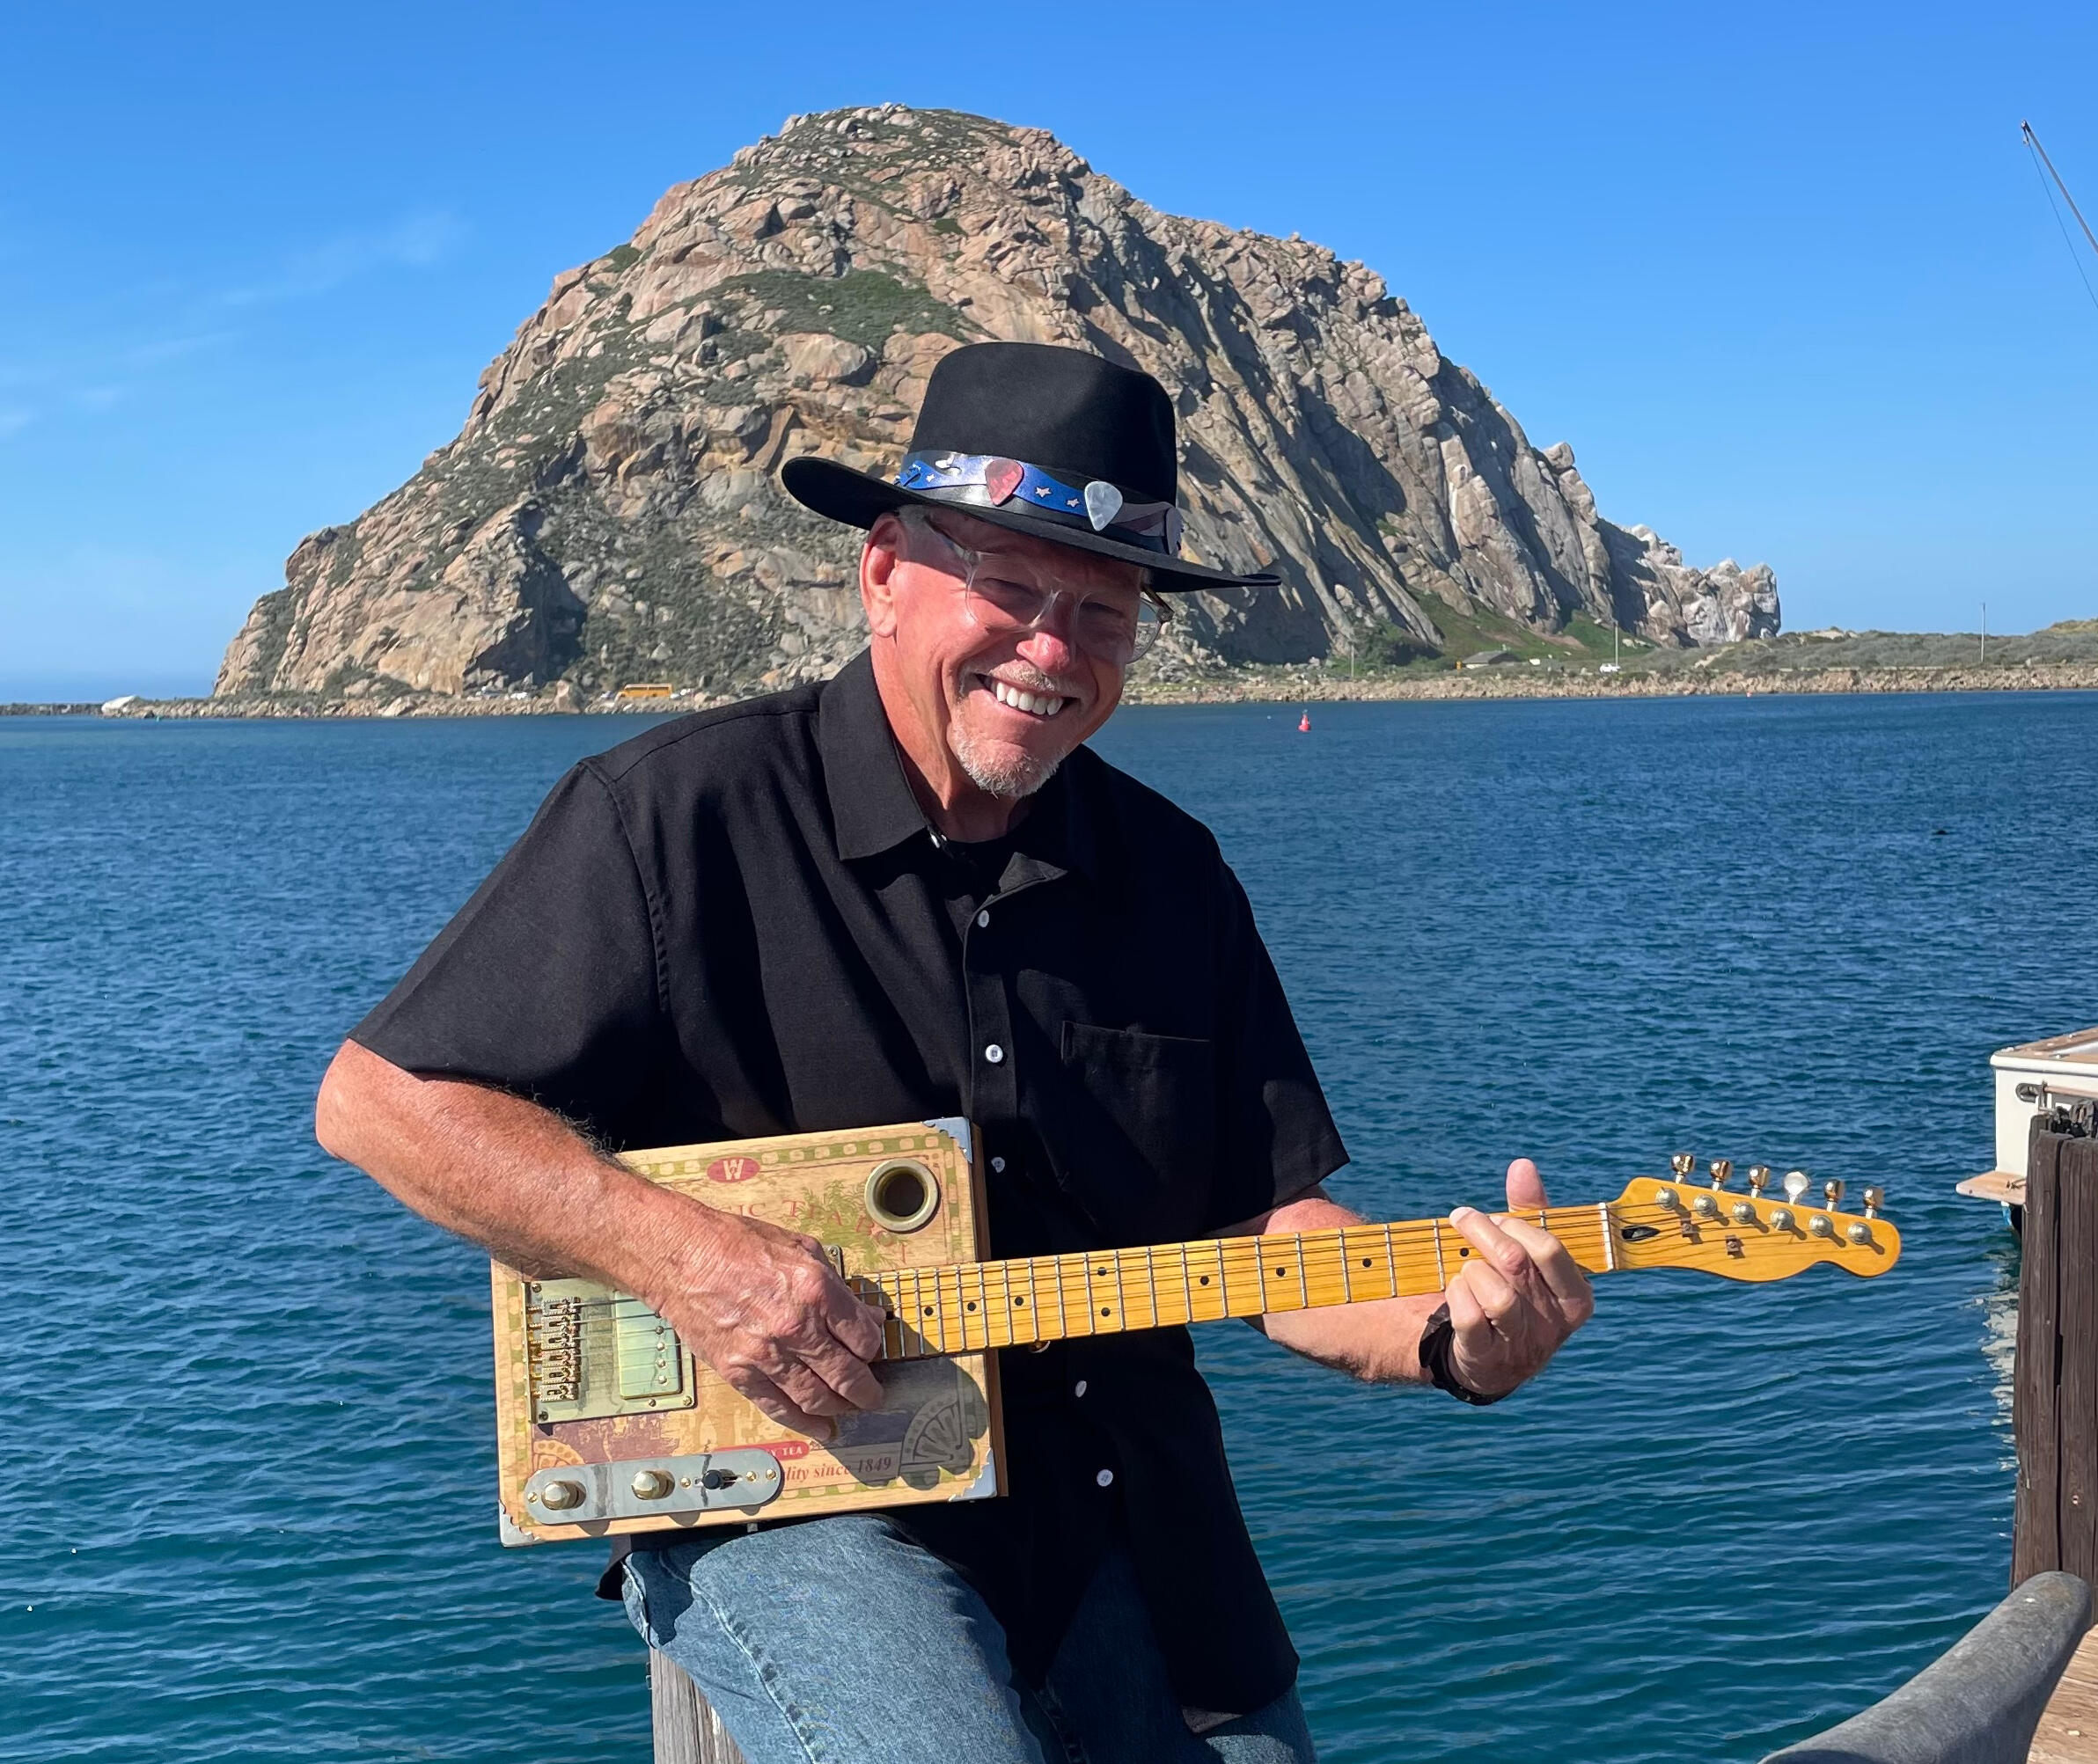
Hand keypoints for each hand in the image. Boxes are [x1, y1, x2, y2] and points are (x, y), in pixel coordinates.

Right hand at [656, 1210, 888, 1439]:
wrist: (682, 1256)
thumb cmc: (738, 1244)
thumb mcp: (801, 1249)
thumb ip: (839, 1286)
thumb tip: (868, 1316)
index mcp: (816, 1290)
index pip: (862, 1337)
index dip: (873, 1347)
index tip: (872, 1350)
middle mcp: (795, 1326)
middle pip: (846, 1374)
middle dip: (866, 1390)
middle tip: (874, 1395)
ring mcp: (765, 1354)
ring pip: (816, 1397)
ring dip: (841, 1408)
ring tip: (852, 1409)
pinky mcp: (739, 1373)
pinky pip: (778, 1407)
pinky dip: (804, 1423)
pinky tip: (822, 1429)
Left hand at [1444, 1159, 1594, 1397]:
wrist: (1485, 1354)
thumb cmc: (1512, 1290)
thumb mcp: (1526, 1253)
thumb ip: (1528, 1211)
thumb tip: (1523, 1166)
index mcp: (1576, 1296)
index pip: (1551, 1248)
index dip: (1515, 1224)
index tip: (1494, 1216)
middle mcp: (1554, 1324)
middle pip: (1517, 1263)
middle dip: (1483, 1232)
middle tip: (1463, 1220)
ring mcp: (1521, 1344)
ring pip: (1498, 1295)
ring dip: (1471, 1269)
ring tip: (1466, 1266)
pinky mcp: (1486, 1358)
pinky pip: (1470, 1318)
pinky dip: (1457, 1294)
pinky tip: (1455, 1288)